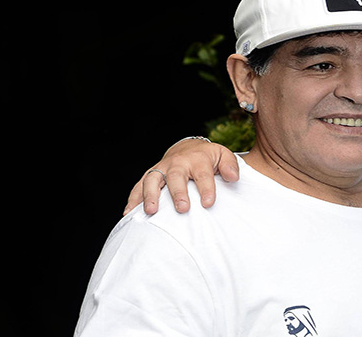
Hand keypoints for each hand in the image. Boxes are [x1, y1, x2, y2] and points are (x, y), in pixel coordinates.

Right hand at [125, 138, 239, 214]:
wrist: (188, 148)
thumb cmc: (208, 158)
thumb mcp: (223, 156)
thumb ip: (231, 166)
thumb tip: (233, 178)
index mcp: (197, 160)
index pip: (203, 174)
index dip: (206, 189)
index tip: (208, 203)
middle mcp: (177, 163)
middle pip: (176, 176)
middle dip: (178, 192)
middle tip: (182, 208)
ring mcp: (161, 169)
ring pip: (152, 180)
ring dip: (150, 195)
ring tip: (151, 212)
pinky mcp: (150, 176)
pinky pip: (138, 186)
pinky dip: (132, 199)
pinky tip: (128, 214)